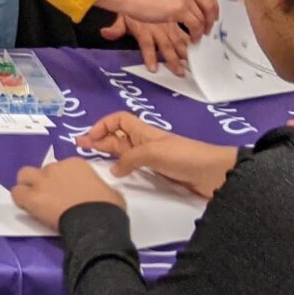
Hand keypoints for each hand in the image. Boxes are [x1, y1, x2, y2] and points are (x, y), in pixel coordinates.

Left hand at [9, 158, 123, 227]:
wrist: (97, 222)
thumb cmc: (108, 208)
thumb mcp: (109, 191)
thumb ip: (96, 186)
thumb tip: (95, 193)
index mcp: (76, 164)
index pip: (63, 167)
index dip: (64, 180)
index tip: (68, 192)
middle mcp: (56, 167)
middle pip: (43, 170)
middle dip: (45, 180)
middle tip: (51, 196)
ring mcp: (42, 181)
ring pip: (25, 175)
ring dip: (28, 185)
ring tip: (34, 199)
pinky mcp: (32, 197)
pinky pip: (17, 193)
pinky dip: (21, 199)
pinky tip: (28, 207)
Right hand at [79, 113, 238, 198]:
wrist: (214, 174)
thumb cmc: (184, 156)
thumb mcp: (153, 153)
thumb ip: (130, 159)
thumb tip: (114, 168)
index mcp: (144, 132)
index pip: (118, 120)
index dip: (103, 125)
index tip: (89, 138)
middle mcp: (145, 142)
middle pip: (117, 136)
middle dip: (99, 138)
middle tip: (79, 145)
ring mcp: (152, 158)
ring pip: (124, 152)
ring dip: (108, 153)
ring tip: (91, 158)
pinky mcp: (159, 173)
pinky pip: (134, 167)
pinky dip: (123, 168)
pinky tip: (116, 174)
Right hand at [96, 0, 217, 71]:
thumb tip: (191, 2)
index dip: (212, 4)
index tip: (212, 14)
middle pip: (210, 4)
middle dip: (210, 19)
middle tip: (208, 28)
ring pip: (202, 17)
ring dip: (202, 29)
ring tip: (197, 37)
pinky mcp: (180, 10)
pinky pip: (195, 26)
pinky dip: (195, 34)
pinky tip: (192, 39)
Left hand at [104, 12, 192, 73]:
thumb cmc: (133, 2)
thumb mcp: (122, 16)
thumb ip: (116, 28)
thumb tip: (105, 33)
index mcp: (143, 29)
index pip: (146, 46)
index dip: (149, 57)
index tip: (153, 69)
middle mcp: (157, 28)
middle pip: (166, 47)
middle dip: (173, 61)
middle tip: (181, 72)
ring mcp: (167, 24)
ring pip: (179, 40)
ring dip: (184, 51)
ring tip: (190, 61)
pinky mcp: (176, 18)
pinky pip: (184, 29)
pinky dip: (191, 36)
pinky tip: (196, 42)